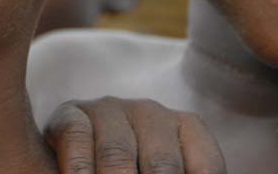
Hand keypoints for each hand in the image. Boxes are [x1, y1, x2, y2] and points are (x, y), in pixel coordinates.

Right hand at [44, 97, 225, 173]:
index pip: (205, 167)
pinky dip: (80, 169)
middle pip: (163, 164)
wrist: (80, 150)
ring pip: (118, 152)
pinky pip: (77, 136)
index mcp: (185, 128)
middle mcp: (150, 113)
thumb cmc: (132, 167)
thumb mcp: (160, 171)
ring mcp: (109, 109)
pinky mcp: (71, 113)